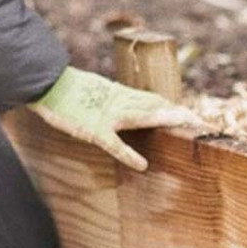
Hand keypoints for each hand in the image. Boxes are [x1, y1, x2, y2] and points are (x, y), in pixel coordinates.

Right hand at [29, 65, 196, 172]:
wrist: (45, 82)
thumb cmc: (64, 88)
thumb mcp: (93, 89)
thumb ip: (110, 96)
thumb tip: (121, 97)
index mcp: (119, 94)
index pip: (152, 99)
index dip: (172, 107)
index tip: (190, 115)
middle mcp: (119, 101)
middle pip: (155, 106)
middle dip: (179, 114)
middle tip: (201, 121)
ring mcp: (107, 115)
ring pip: (143, 117)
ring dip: (166, 122)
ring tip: (188, 127)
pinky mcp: (92, 129)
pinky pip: (114, 144)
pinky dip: (128, 155)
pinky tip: (142, 165)